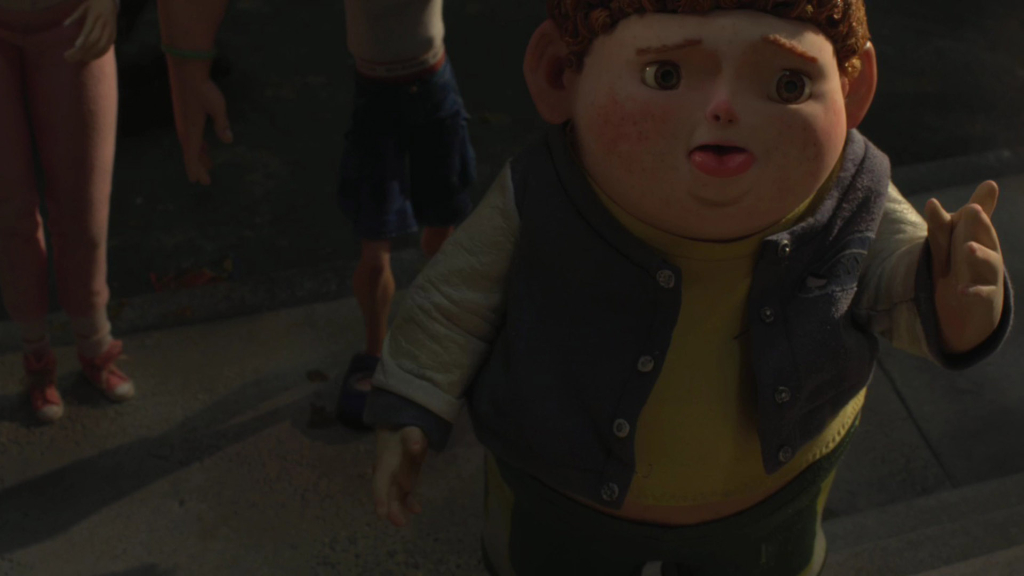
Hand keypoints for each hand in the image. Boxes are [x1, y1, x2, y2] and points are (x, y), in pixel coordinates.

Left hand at [63, 0, 117, 62]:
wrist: (111, 1)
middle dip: (84, 50)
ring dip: (92, 54)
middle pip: (94, 40)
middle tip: (73, 56)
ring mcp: (110, 30)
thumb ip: (74, 16)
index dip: (83, 39)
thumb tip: (64, 25)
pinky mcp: (114, 35)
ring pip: (102, 45)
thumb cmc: (94, 4)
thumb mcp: (83, 7)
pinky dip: (100, 53)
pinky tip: (93, 57)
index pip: (89, 30)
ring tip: (82, 59)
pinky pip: (108, 47)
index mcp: (95, 16)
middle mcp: (104, 24)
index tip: (75, 47)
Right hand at [166, 58, 232, 184]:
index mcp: (191, 129)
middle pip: (191, 154)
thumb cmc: (204, 88)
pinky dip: (198, 145)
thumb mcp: (218, 107)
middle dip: (198, 167)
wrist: (187, 70)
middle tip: (205, 181)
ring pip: (192, 145)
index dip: (194, 169)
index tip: (198, 182)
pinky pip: (192, 136)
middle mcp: (185, 128)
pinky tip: (205, 148)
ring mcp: (184, 122)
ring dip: (199, 156)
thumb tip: (228, 140)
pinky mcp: (186, 116)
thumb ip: (222, 124)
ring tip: (209, 166)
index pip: (191, 156)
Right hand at [372, 426, 427, 526]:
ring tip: (403, 522)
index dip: (380, 498)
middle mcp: (388, 472)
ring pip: (394, 496)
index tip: (381, 515)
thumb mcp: (410, 431)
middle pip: (387, 493)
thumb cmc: (404, 430)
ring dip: (398, 509)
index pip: (380, 482)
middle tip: (399, 523)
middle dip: (391, 508)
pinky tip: (417, 510)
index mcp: (385, 462)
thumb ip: (413, 438)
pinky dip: (409, 502)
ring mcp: (395, 476)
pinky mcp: (403, 478)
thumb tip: (417, 446)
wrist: (400, 427)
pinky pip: (404, 494)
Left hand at [924, 180, 1004, 353]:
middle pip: (987, 237)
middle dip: (981, 224)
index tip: (971, 204)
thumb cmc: (959, 260)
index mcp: (981, 236)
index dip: (975, 213)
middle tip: (973, 210)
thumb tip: (931, 200)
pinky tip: (960, 290)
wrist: (970, 299)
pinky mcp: (986, 294)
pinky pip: (982, 293)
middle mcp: (989, 251)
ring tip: (968, 247)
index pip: (978, 222)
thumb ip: (940, 222)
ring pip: (990, 262)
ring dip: (980, 254)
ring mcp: (989, 273)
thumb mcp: (946, 243)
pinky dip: (974, 290)